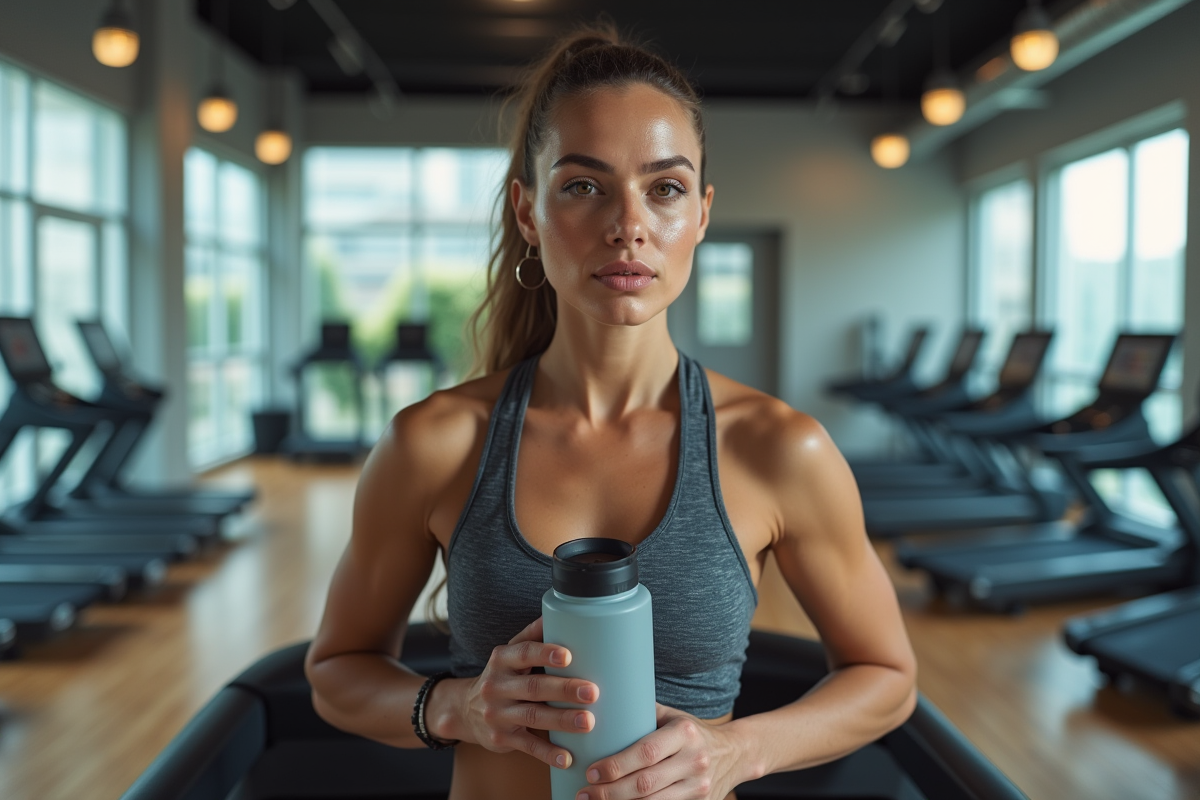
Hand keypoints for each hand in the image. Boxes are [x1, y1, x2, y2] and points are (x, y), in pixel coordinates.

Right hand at [455, 617, 599, 768]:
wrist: (465, 711)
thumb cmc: (501, 677)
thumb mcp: (509, 653)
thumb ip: (533, 635)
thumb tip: (561, 610)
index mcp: (502, 659)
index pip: (524, 653)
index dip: (545, 653)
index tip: (568, 656)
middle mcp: (496, 685)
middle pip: (533, 687)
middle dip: (564, 689)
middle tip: (592, 692)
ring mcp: (497, 713)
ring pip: (532, 716)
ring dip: (562, 720)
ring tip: (588, 722)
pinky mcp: (500, 738)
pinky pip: (526, 746)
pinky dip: (547, 753)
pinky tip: (568, 757)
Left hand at [577, 703, 744, 799]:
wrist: (734, 753)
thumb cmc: (692, 732)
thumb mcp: (673, 716)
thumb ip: (642, 712)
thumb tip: (601, 703)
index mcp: (684, 733)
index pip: (645, 753)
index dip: (616, 765)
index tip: (591, 771)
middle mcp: (694, 760)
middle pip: (645, 784)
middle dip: (610, 791)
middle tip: (584, 793)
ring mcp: (699, 787)